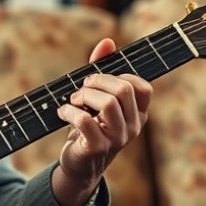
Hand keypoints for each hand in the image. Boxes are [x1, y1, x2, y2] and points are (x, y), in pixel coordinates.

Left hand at [52, 38, 152, 205]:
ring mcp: (118, 139)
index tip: (98, 80)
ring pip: (108, 103)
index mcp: (138, 114)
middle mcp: (133, 127)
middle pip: (123, 90)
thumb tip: (108, 41)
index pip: (142, 87)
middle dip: (96, 81)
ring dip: (83, 95)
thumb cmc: (89, 126)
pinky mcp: (98, 148)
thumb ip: (102, 69)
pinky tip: (63, 113)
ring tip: (73, 100)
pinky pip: (85, 121)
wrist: (79, 164)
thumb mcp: (97, 97)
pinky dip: (69, 111)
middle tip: (81, 89)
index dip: (119, 76)